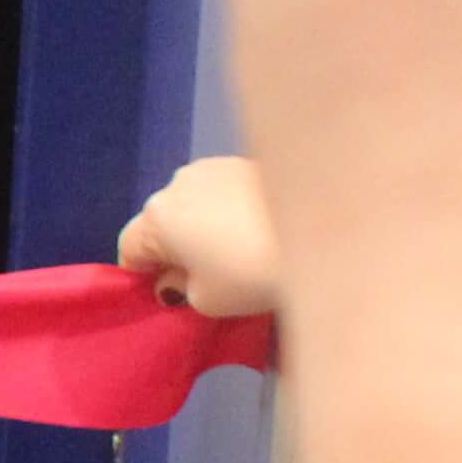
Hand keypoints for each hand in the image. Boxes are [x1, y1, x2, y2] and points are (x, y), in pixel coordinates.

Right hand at [119, 155, 281, 320]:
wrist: (332, 230)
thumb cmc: (255, 271)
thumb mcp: (208, 302)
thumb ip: (179, 291)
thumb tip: (176, 279)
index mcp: (155, 217)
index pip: (129, 251)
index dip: (146, 278)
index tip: (178, 296)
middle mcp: (175, 183)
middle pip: (162, 225)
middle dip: (179, 250)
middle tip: (216, 277)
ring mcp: (213, 166)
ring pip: (195, 206)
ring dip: (208, 228)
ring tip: (246, 250)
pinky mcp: (247, 161)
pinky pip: (225, 194)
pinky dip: (234, 212)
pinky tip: (264, 229)